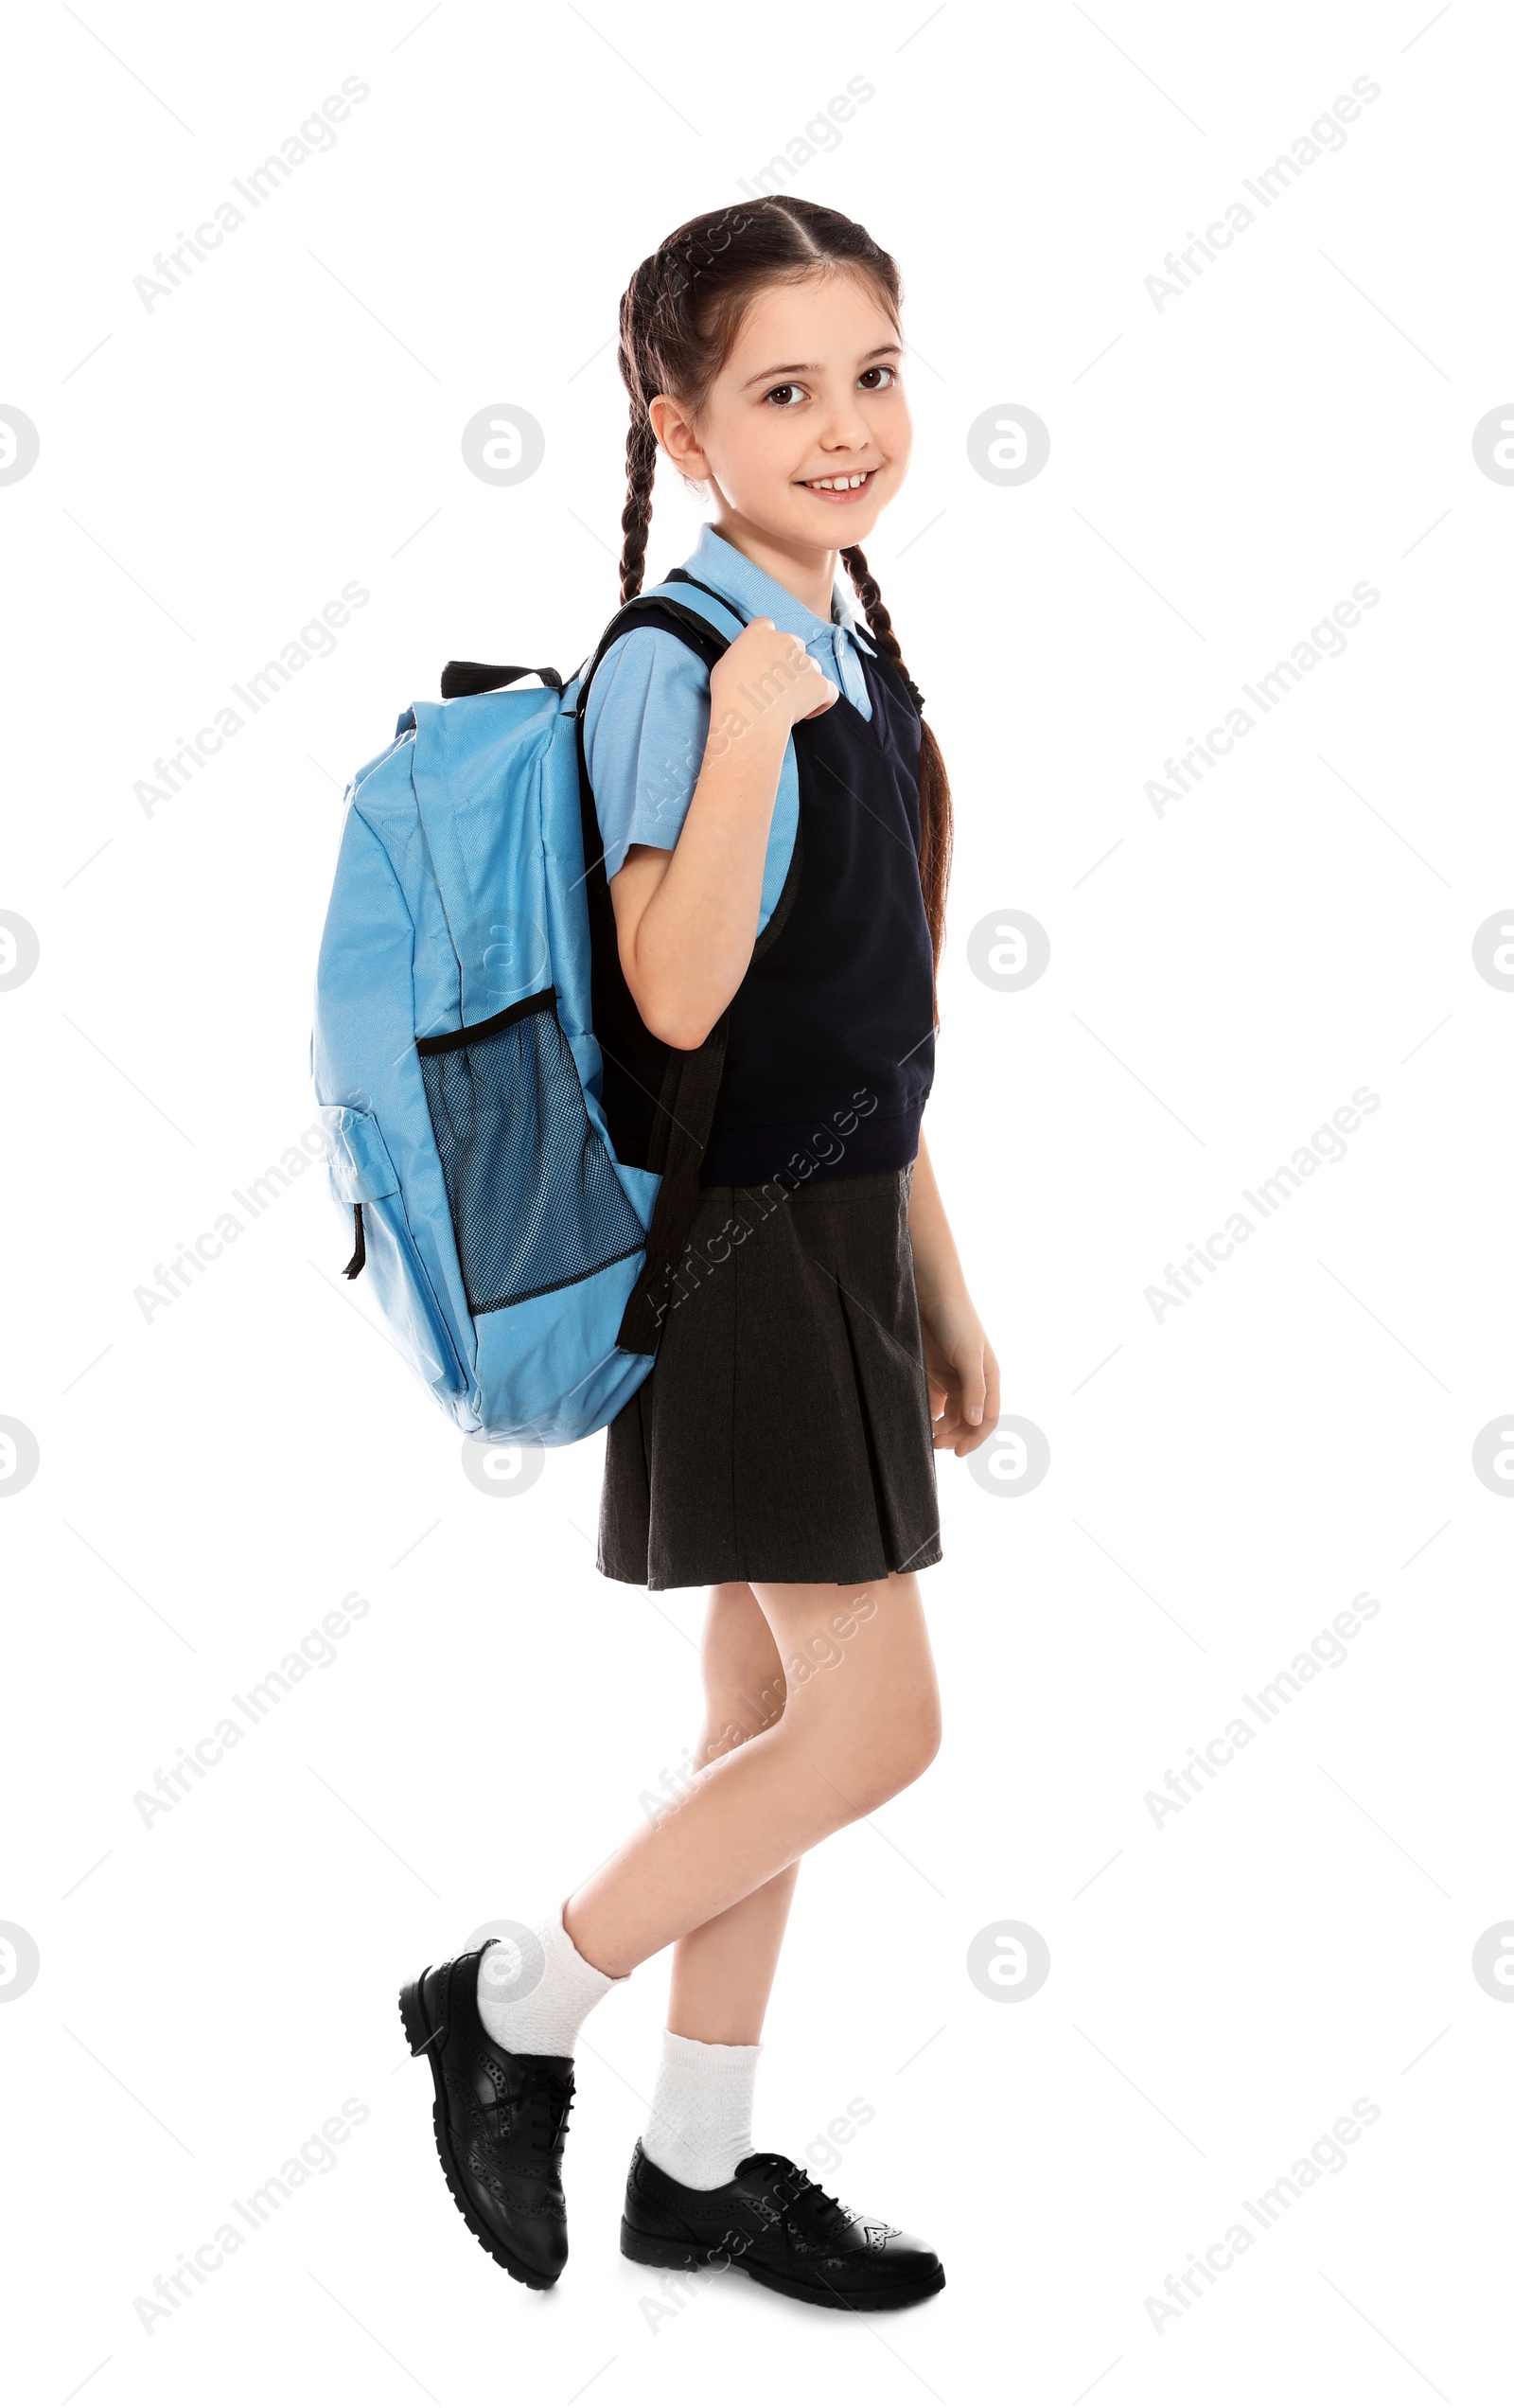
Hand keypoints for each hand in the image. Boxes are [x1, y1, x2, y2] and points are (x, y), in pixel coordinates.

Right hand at [710, 616, 837, 738]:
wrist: (749, 717)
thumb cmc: (729, 695)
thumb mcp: (724, 665)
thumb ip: (742, 655)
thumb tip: (748, 663)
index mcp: (760, 633)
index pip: (767, 627)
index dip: (767, 643)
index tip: (763, 659)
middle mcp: (786, 642)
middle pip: (794, 645)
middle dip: (789, 661)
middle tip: (776, 684)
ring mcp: (805, 662)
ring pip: (812, 666)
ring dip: (805, 680)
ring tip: (790, 702)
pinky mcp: (819, 685)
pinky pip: (829, 691)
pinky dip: (822, 701)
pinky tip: (810, 712)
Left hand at [919, 1294, 999, 1455]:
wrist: (931, 1293)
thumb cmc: (957, 1321)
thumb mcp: (968, 1355)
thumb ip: (973, 1389)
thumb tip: (977, 1422)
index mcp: (988, 1378)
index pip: (988, 1418)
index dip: (976, 1437)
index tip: (958, 1452)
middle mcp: (971, 1381)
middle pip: (967, 1420)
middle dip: (955, 1435)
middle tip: (936, 1444)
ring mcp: (951, 1377)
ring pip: (949, 1413)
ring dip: (941, 1427)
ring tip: (927, 1435)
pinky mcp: (932, 1372)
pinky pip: (933, 1400)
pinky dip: (928, 1413)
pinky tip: (919, 1418)